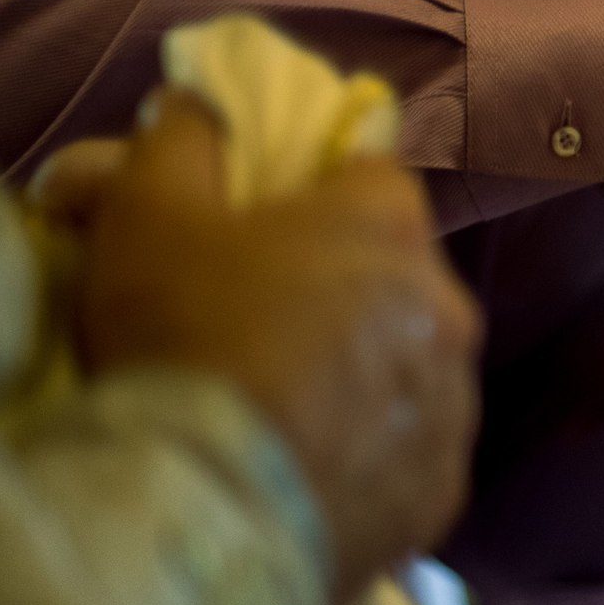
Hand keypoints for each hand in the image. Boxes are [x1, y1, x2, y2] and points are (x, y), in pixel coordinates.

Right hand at [73, 95, 482, 604]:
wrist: (206, 502)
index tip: (273, 226)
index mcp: (390, 227)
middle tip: (266, 327)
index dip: (320, 194)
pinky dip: (371, 459)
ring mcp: (455, 406)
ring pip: (413, 370)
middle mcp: (447, 308)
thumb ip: (180, 141)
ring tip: (285, 411)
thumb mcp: (148, 214)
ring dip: (367, 377)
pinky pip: (411, 458)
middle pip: (399, 278)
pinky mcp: (443, 491)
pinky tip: (310, 474)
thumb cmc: (181, 336)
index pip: (373, 177)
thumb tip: (198, 103)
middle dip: (347, 291)